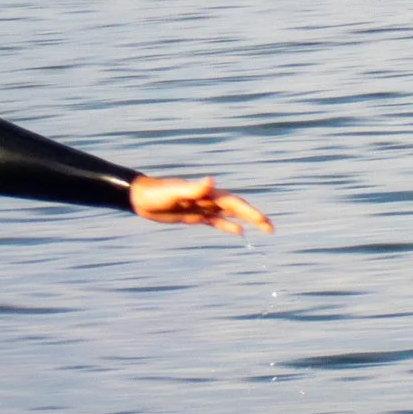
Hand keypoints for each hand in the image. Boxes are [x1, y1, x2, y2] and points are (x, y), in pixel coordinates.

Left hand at [128, 175, 273, 235]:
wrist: (140, 198)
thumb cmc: (155, 194)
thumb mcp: (174, 192)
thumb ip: (193, 187)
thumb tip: (211, 181)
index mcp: (207, 193)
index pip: (234, 204)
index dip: (250, 213)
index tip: (264, 222)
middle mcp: (208, 199)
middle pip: (237, 208)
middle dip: (255, 217)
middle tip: (271, 229)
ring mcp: (203, 207)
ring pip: (230, 214)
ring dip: (246, 221)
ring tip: (262, 229)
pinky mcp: (195, 216)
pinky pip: (216, 221)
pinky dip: (228, 225)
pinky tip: (238, 232)